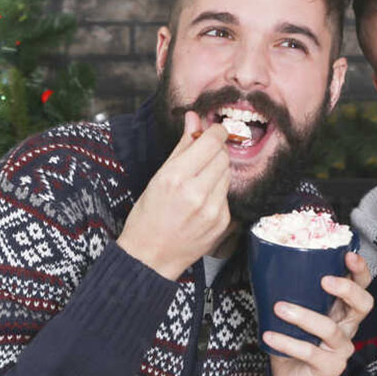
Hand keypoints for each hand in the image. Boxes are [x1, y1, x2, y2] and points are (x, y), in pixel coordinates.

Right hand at [117, 111, 231, 279]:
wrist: (151, 257)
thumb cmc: (148, 216)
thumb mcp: (158, 177)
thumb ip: (181, 146)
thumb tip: (193, 118)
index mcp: (176, 178)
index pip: (211, 142)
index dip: (216, 132)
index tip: (213, 131)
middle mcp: (197, 194)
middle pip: (223, 156)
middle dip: (215, 152)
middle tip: (202, 157)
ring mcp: (213, 210)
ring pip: (228, 174)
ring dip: (217, 172)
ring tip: (198, 182)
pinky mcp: (223, 222)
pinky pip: (228, 195)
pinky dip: (218, 192)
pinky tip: (202, 201)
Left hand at [266, 252, 373, 375]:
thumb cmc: (295, 341)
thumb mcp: (297, 312)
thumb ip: (295, 292)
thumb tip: (270, 263)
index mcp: (343, 309)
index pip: (362, 285)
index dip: (359, 270)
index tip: (347, 255)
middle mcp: (348, 327)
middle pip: (363, 305)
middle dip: (347, 289)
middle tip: (324, 280)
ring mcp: (341, 349)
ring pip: (330, 329)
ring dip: (304, 316)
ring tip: (280, 308)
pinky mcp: (330, 368)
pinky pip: (310, 352)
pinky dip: (288, 343)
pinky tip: (270, 335)